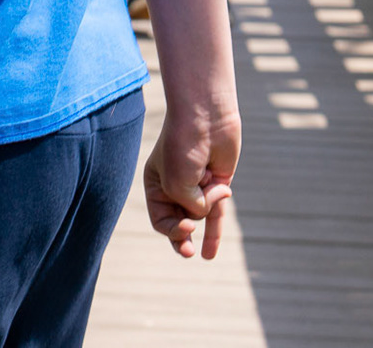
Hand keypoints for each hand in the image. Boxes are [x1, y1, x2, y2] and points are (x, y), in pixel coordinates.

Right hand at [142, 108, 240, 258]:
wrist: (205, 118)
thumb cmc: (183, 148)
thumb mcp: (178, 186)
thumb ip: (194, 208)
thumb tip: (210, 213)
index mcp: (155, 186)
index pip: (160, 221)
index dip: (172, 231)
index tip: (185, 227)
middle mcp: (174, 187)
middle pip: (179, 222)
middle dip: (183, 237)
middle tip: (188, 251)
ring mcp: (197, 185)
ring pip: (201, 216)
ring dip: (204, 221)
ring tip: (203, 253)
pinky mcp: (217, 182)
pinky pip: (217, 211)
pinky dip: (214, 230)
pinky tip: (209, 254)